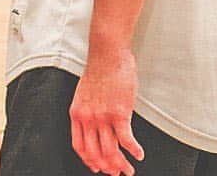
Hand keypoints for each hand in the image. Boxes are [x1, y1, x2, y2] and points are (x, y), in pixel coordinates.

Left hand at [69, 46, 143, 175]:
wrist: (106, 53)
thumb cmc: (98, 70)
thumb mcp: (84, 93)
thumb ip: (87, 110)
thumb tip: (94, 126)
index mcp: (77, 113)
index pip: (79, 146)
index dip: (89, 161)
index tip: (97, 167)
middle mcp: (88, 118)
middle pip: (95, 154)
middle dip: (107, 167)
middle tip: (117, 173)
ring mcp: (103, 117)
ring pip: (111, 151)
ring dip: (121, 164)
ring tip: (129, 169)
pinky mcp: (119, 113)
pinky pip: (126, 140)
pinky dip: (133, 151)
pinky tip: (139, 154)